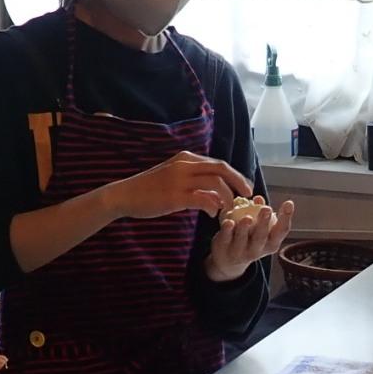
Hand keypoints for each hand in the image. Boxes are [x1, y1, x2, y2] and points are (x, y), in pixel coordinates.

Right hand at [105, 151, 252, 220]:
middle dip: (239, 182)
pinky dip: (213, 207)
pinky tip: (213, 215)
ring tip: (229, 209)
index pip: (218, 163)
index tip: (244, 187)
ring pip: (216, 184)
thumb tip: (216, 194)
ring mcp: (180, 179)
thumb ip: (194, 181)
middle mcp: (185, 164)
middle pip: (222, 169)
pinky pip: (203, 199)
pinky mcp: (175, 196)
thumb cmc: (149, 189)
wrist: (125, 195)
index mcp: (186, 158)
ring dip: (227, 198)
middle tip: (247, 196)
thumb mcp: (173, 176)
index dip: (235, 175)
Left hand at [203, 197, 295, 282]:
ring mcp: (240, 252)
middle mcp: (257, 250)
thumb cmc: (249, 239)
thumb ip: (260, 214)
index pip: (281, 231)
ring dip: (245, 228)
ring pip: (243, 240)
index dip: (286, 218)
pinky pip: (226, 239)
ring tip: (247, 217)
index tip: (289, 203)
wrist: (229, 261)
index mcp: (271, 244)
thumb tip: (259, 199)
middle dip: (264, 223)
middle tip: (266, 209)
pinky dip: (227, 230)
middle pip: (262, 237)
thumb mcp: (259, 229)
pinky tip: (229, 221)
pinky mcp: (224, 249)